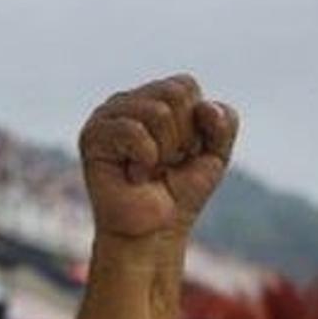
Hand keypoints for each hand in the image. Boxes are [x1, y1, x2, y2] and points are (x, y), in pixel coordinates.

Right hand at [79, 74, 239, 243]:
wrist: (154, 233)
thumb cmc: (180, 194)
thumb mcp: (215, 155)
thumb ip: (224, 124)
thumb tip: (205, 106)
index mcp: (153, 97)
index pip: (186, 86)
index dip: (196, 124)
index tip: (184, 152)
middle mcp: (128, 100)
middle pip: (174, 94)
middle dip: (182, 137)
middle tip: (166, 163)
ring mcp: (107, 115)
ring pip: (158, 112)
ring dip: (165, 151)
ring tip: (151, 170)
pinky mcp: (93, 135)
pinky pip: (133, 130)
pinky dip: (146, 158)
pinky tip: (135, 175)